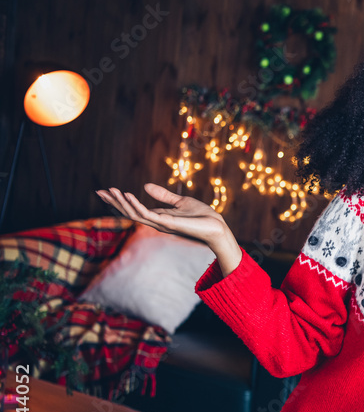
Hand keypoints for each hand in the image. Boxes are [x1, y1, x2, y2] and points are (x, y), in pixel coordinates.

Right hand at [96, 183, 242, 274]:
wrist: (216, 226)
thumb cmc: (202, 216)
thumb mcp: (180, 201)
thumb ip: (163, 196)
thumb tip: (145, 185)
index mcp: (158, 216)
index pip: (134, 209)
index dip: (119, 201)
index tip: (105, 191)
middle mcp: (156, 222)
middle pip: (129, 213)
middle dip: (114, 203)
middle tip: (99, 192)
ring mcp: (161, 224)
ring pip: (135, 214)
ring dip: (122, 203)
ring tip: (111, 191)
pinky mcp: (168, 224)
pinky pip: (148, 214)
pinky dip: (136, 205)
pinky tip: (128, 195)